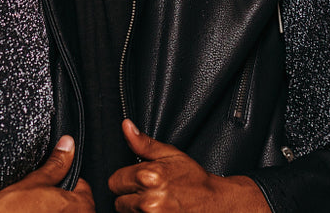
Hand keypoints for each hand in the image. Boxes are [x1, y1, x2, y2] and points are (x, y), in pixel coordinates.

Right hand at [0, 136, 94, 212]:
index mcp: (77, 208)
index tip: (55, 183)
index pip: (84, 190)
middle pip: (78, 207)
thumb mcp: (34, 181)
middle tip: (42, 198)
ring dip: (55, 211)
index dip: (68, 183)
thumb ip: (55, 164)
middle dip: (63, 201)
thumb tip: (67, 145)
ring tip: (35, 209)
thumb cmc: (8, 211)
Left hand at [107, 120, 268, 212]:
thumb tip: (126, 126)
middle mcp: (148, 200)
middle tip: (150, 191)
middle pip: (119, 201)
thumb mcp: (170, 154)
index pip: (114, 182)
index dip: (125, 180)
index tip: (138, 180)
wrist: (215, 203)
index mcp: (148, 176)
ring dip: (137, 210)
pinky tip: (159, 211)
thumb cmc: (193, 178)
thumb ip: (143, 143)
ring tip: (156, 202)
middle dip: (130, 196)